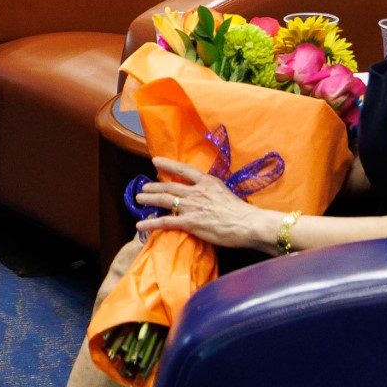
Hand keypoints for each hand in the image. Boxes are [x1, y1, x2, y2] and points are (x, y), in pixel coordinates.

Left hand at [135, 156, 273, 250]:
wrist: (247, 223)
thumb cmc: (241, 211)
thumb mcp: (225, 192)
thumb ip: (212, 190)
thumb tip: (206, 192)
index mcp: (207, 182)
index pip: (183, 170)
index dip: (168, 165)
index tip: (155, 161)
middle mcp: (196, 191)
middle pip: (169, 186)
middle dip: (154, 186)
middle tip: (143, 186)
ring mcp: (192, 206)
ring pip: (164, 200)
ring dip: (149, 199)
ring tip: (139, 199)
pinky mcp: (189, 222)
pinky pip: (165, 222)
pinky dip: (151, 223)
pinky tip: (140, 225)